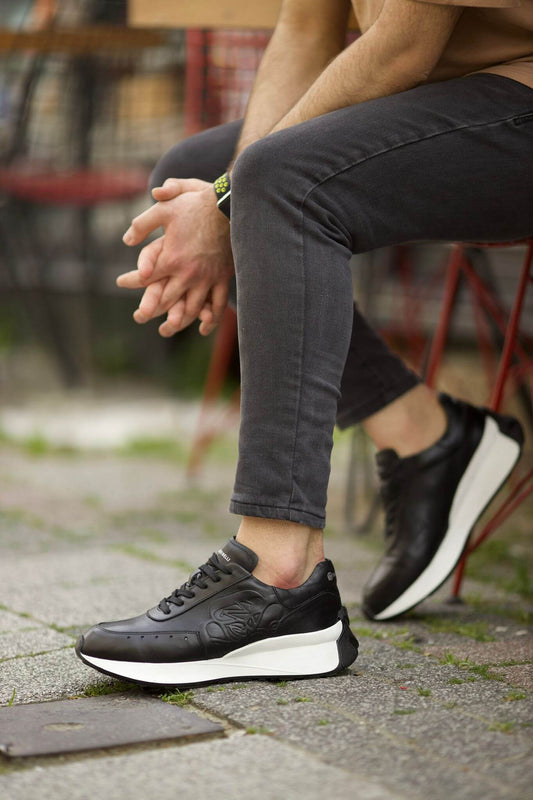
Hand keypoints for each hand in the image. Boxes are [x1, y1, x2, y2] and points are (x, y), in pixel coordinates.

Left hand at [118, 178, 233, 335]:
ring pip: (191, 309)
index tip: (120, 282)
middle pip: (166, 300)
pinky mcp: (222, 278)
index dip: (130, 280)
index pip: (145, 277)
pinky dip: (211, 319)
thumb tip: (126, 241)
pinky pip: (217, 305)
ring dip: (177, 322)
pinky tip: (204, 327)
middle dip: (150, 310)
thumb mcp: (164, 209)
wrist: (229, 206)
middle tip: (139, 317)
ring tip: (166, 329)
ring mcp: (207, 279)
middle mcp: (188, 274)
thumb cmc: (195, 205)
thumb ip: (142, 224)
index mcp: (171, 258)